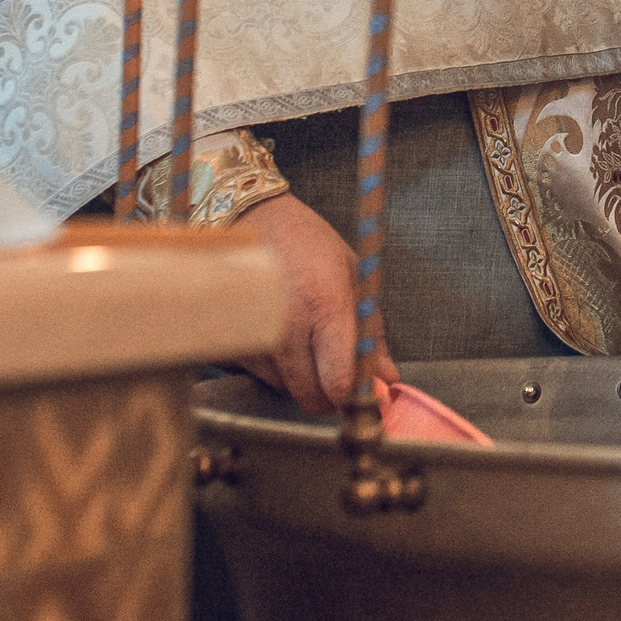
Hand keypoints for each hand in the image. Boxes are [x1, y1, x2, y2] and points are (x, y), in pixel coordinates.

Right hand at [233, 193, 396, 414]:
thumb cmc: (307, 243)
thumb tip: (387, 377)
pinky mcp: (233, 347)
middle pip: (313, 398)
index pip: (339, 381)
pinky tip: (283, 332)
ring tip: (307, 333)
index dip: (357, 394)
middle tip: (340, 365)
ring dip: (304, 376)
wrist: (248, 222)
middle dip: (332, 390)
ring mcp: (255, 341)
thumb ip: (372, 331)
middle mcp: (286, 330)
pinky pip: (264, 377)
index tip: (367, 390)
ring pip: (288, 390)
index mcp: (324, 306)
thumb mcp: (354, 275)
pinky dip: (279, 366)